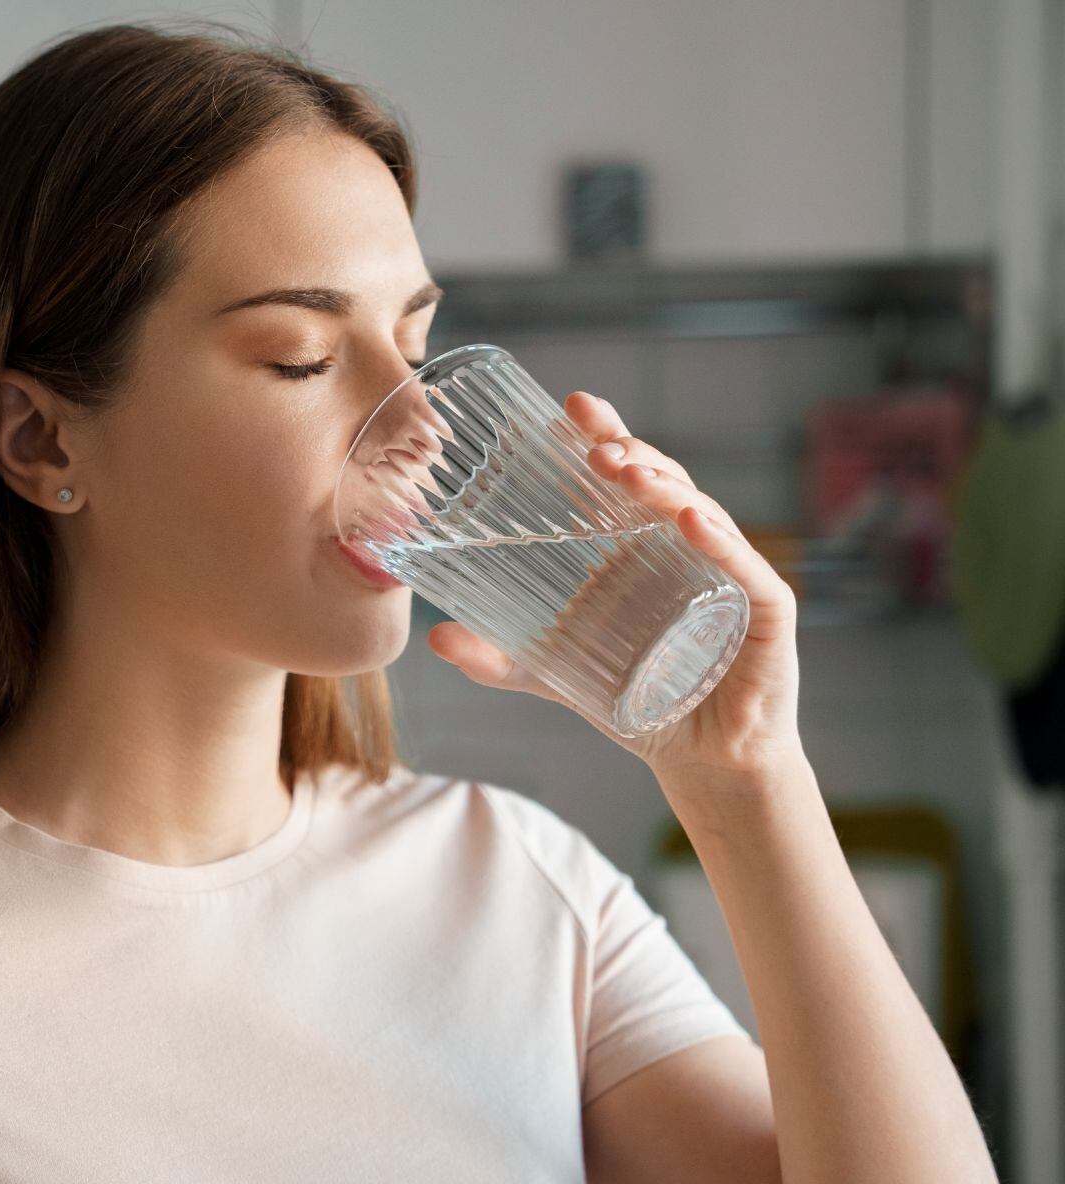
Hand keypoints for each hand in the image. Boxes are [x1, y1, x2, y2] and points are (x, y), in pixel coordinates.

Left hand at [427, 390, 805, 784]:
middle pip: (663, 482)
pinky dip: (720, 542)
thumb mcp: (551, 675)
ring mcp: (730, 574)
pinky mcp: (765, 614)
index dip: (604, 437)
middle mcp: (689, 548)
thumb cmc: (636, 701)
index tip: (570, 407)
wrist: (702, 760)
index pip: (626, 477)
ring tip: (629, 472)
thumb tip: (435, 637)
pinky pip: (744, 569)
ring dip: (666, 488)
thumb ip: (496, 658)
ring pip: (702, 514)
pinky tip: (690, 520)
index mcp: (641, 547)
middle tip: (592, 445)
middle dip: (631, 454)